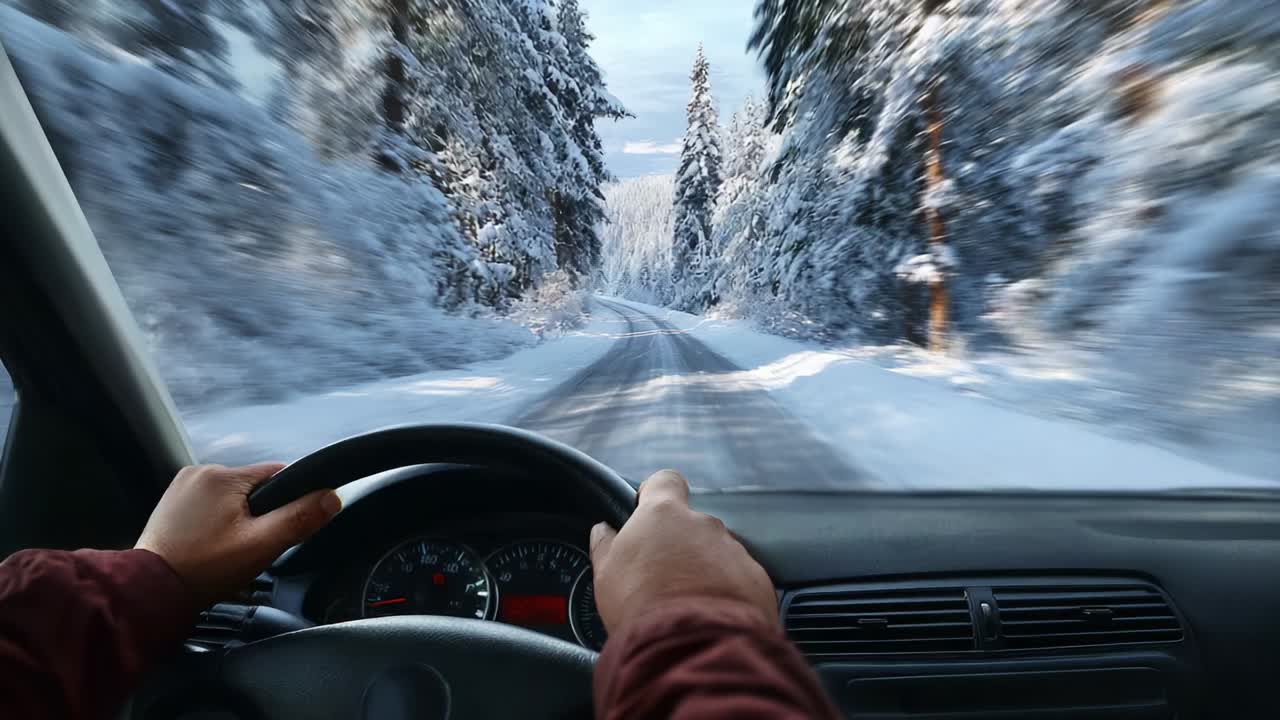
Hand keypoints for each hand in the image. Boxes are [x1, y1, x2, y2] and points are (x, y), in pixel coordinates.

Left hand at [136, 463, 341, 605]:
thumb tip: (332, 497)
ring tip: (227, 550)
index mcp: (222, 475)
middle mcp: (199, 472)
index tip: (277, 531)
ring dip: (238, 519)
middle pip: (254, 489)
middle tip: (249, 547)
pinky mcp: (171, 504)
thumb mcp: (261, 545)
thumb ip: (299, 519)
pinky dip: (217, 523)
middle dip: (259, 515)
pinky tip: (211, 546)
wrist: (151, 591)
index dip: (287, 504)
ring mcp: (181, 487)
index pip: (277, 476)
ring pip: (233, 498)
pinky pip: (210, 506)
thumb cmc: (205, 569)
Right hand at [589, 470, 776, 631]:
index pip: (665, 481)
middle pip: (692, 525)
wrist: (693, 649)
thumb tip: (603, 531)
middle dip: (681, 546)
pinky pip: (740, 580)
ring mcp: (735, 551)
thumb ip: (606, 545)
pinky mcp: (757, 580)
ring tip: (687, 605)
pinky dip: (729, 594)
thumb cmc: (642, 607)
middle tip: (663, 578)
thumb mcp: (607, 575)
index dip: (656, 494)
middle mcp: (704, 524)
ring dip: (705, 572)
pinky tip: (711, 617)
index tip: (647, 512)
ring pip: (717, 554)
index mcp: (664, 514)